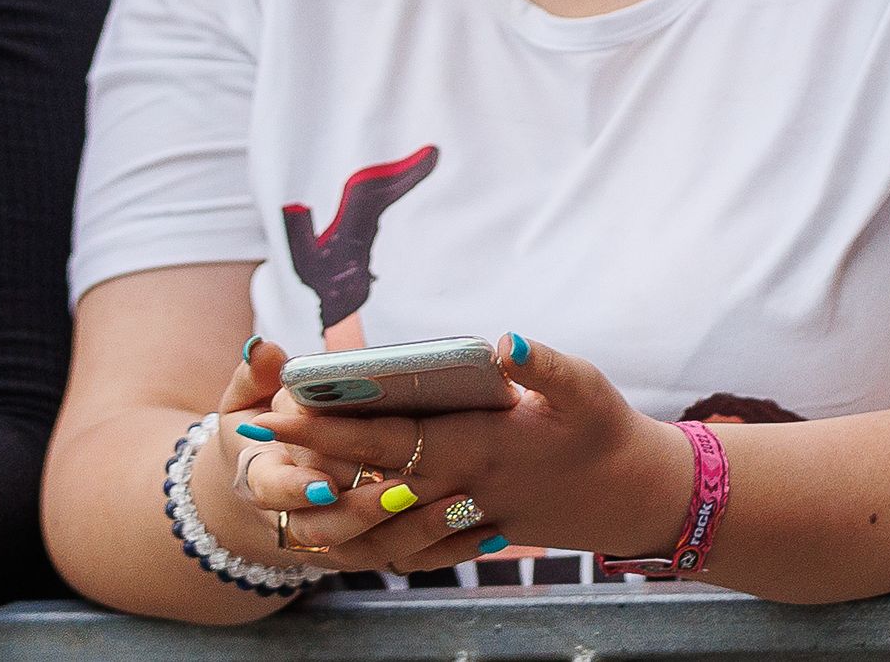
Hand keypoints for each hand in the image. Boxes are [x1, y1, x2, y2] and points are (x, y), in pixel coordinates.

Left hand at [233, 334, 684, 569]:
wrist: (634, 496)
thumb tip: (500, 341)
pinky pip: (413, 549)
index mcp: (481, 446)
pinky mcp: (477, 532)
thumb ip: (542, 364)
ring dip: (329, 509)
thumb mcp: (585, 386)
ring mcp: (468, 517)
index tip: (281, 408)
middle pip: (371, 477)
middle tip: (256, 435)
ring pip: (383, 525)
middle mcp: (464, 488)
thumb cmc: (606, 430)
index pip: (389, 436)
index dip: (332, 425)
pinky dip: (373, 543)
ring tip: (285, 492)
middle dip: (311, 457)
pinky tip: (347, 529)